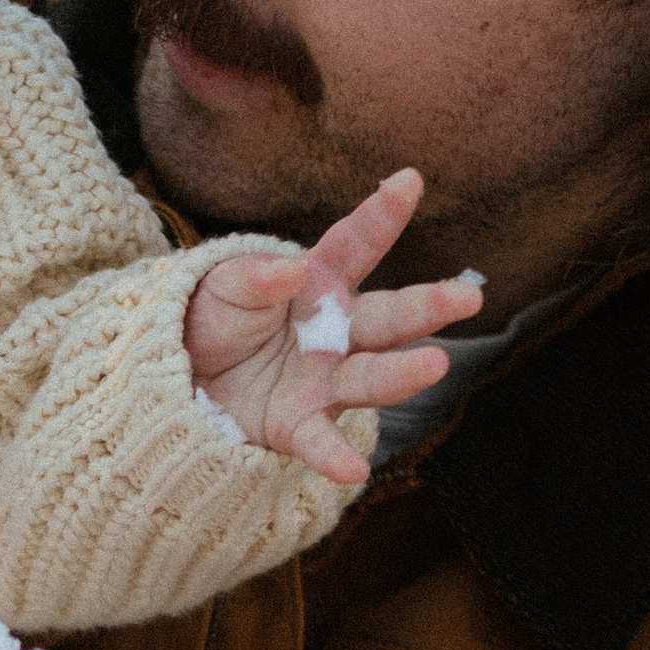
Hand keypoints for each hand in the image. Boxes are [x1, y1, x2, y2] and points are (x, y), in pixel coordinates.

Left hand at [184, 169, 483, 481]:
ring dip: (403, 373)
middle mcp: (335, 333)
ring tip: (436, 364)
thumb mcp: (223, 288)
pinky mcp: (298, 425)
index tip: (408, 181)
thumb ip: (253, 279)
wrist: (182, 379)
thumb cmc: (214, 320)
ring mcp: (324, 381)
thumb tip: (289, 273)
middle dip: (427, 307)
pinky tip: (356, 468)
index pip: (354, 245)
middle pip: (388, 318)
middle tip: (468, 297)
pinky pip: (321, 441)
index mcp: (319, 284)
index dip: (380, 216)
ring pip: (372, 377)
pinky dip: (336, 455)